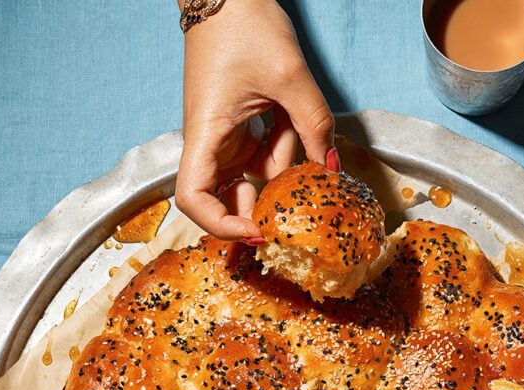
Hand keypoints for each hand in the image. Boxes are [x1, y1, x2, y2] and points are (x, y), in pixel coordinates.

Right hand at [176, 0, 336, 239]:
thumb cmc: (245, 25)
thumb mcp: (289, 75)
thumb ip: (313, 124)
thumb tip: (330, 170)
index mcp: (206, 134)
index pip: (193, 199)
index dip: (221, 225)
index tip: (257, 230)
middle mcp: (209, 143)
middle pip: (229, 196)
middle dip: (265, 196)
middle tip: (296, 191)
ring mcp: (224, 138)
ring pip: (254, 175)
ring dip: (281, 162)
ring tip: (292, 119)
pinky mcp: (239, 130)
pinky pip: (262, 155)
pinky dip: (282, 147)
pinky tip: (290, 120)